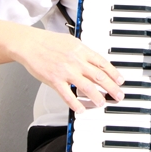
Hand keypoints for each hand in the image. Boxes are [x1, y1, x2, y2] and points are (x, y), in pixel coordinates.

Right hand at [11, 27, 125, 113]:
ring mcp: (65, 71)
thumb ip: (84, 52)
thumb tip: (96, 60)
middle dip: (112, 88)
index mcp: (82, 50)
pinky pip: (67, 95)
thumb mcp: (71, 41)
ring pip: (86, 87)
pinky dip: (75, 104)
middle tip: (119, 96)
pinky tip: (81, 110)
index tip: (120, 81)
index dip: (114, 73)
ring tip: (103, 103)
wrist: (30, 44)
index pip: (103, 63)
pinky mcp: (54, 80)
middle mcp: (76, 61)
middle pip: (99, 76)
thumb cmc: (49, 42)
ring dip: (97, 97)